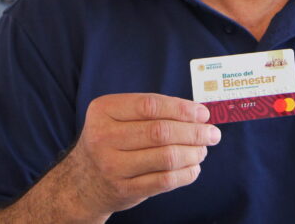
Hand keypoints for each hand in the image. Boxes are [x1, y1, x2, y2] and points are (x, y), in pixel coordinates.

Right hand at [65, 93, 220, 218]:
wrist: (82, 181)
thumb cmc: (111, 140)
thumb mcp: (118, 116)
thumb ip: (151, 110)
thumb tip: (197, 113)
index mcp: (104, 110)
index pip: (151, 105)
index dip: (182, 109)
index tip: (203, 113)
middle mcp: (104, 137)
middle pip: (161, 132)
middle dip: (194, 132)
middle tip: (212, 133)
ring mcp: (112, 166)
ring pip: (166, 157)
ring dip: (193, 152)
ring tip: (203, 150)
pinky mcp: (124, 190)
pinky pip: (164, 180)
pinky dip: (186, 173)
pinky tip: (194, 167)